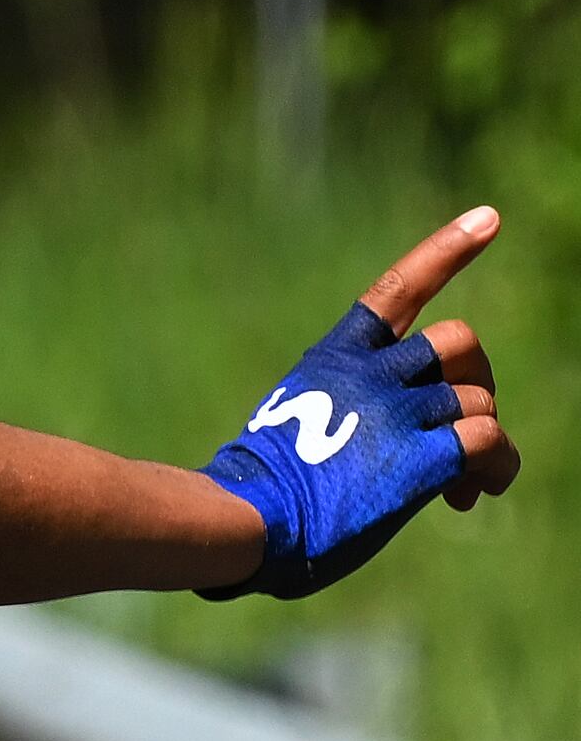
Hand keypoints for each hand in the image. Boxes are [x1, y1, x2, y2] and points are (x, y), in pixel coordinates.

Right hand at [201, 208, 523, 598]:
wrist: (243, 521)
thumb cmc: (255, 494)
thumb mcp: (291, 426)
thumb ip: (345, 413)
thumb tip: (392, 444)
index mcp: (333, 361)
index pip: (397, 291)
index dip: (446, 251)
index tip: (489, 219)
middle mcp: (370, 375)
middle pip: (458, 343)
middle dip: (476, 379)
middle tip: (466, 423)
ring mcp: (396, 413)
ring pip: (478, 399)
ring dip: (481, 438)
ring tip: (465, 485)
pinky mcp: (422, 458)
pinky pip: (490, 440)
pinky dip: (497, 466)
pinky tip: (474, 494)